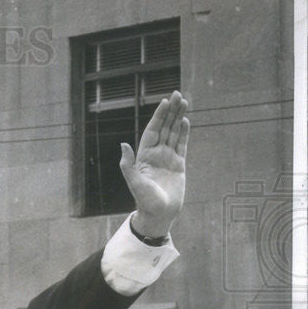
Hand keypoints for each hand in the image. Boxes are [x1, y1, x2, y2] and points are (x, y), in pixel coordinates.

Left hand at [119, 91, 189, 237]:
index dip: (158, 117)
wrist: (159, 214)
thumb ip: (128, 164)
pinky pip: (182, 145)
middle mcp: (155, 155)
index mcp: (144, 156)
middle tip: (177, 94)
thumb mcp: (134, 182)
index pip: (152, 131)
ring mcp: (167, 159)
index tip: (164, 102)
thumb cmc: (145, 200)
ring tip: (184, 101)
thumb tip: (123, 144)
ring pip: (174, 134)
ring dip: (178, 118)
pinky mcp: (179, 165)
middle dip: (170, 112)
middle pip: (164, 128)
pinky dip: (184, 133)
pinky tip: (186, 121)